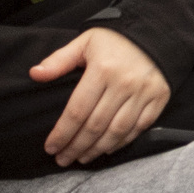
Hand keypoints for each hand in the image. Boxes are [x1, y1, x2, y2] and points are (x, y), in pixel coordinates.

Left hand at [30, 28, 170, 166]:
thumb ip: (59, 60)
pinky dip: (121, 142)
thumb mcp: (85, 42)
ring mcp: (143, 93)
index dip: (62, 133)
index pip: (77, 110)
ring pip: (116, 131)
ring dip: (97, 149)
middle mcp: (123, 84)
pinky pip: (138, 128)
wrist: (157, 32)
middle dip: (76, 147)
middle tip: (63, 160)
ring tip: (82, 158)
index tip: (51, 147)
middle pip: (95, 126)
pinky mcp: (158, 99)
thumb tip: (35, 74)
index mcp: (102, 69)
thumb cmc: (115, 38)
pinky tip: (107, 149)